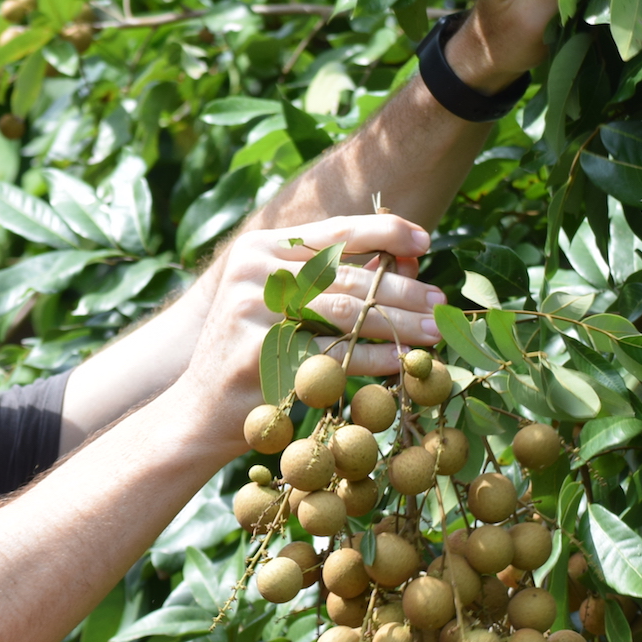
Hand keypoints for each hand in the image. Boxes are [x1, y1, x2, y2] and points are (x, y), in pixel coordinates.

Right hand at [184, 214, 442, 447]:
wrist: (200, 411)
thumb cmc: (255, 354)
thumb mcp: (287, 304)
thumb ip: (337, 277)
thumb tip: (406, 257)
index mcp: (259, 247)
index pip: (334, 231)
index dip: (386, 231)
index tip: (426, 240)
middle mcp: (252, 270)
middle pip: (347, 275)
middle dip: (403, 289)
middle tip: (441, 301)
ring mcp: (251, 310)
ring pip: (346, 312)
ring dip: (398, 323)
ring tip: (434, 331)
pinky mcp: (258, 353)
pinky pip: (334, 353)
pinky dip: (376, 357)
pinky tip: (405, 361)